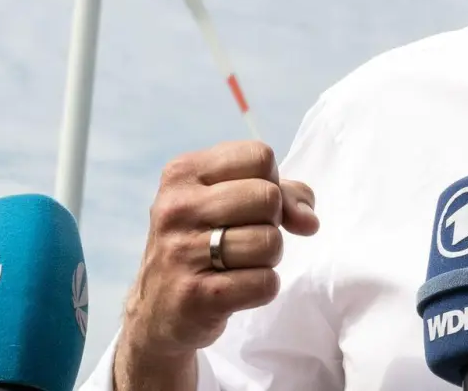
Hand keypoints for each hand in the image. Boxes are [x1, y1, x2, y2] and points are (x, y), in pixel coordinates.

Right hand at [116, 140, 319, 374]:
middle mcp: (177, 208)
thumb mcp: (226, 202)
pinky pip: (265, 283)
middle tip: (246, 238)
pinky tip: (238, 289)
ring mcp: (182, 252)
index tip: (250, 206)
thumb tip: (310, 221)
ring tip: (240, 264)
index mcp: (183, 173)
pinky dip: (263, 288)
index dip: (270, 182)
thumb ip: (280, 194)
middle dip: (272, 222)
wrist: (157, 310)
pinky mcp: (196, 296)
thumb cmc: (201, 244)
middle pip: (268, 196)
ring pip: (270, 241)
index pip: (260, 156)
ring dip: (269, 258)